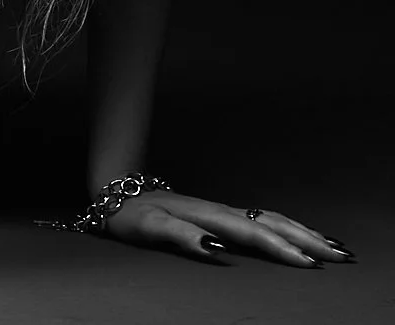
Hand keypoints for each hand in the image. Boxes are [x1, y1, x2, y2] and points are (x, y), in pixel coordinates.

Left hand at [101, 189, 353, 266]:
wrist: (116, 194)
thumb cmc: (131, 215)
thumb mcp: (150, 228)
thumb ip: (181, 237)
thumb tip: (216, 249)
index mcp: (209, 215)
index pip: (253, 233)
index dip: (281, 248)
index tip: (308, 263)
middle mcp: (221, 210)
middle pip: (271, 223)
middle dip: (307, 239)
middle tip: (340, 256)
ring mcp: (222, 210)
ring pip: (271, 218)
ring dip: (302, 231)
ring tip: (332, 245)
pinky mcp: (220, 214)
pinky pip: (262, 219)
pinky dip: (286, 226)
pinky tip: (298, 234)